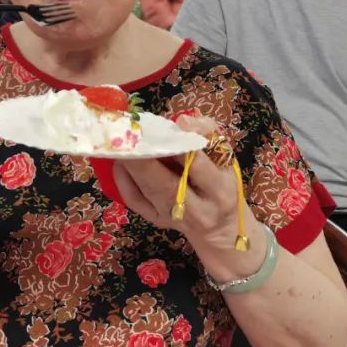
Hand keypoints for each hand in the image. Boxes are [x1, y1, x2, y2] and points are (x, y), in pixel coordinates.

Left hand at [112, 115, 254, 264]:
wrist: (220, 226)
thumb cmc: (221, 182)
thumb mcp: (225, 157)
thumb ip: (207, 133)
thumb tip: (182, 120)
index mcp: (220, 190)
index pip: (197, 166)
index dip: (178, 147)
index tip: (164, 127)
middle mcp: (197, 210)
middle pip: (167, 185)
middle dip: (144, 160)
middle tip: (129, 136)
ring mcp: (172, 217)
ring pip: (146, 192)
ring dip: (130, 166)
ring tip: (121, 144)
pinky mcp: (155, 220)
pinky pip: (134, 200)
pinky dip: (124, 179)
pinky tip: (120, 162)